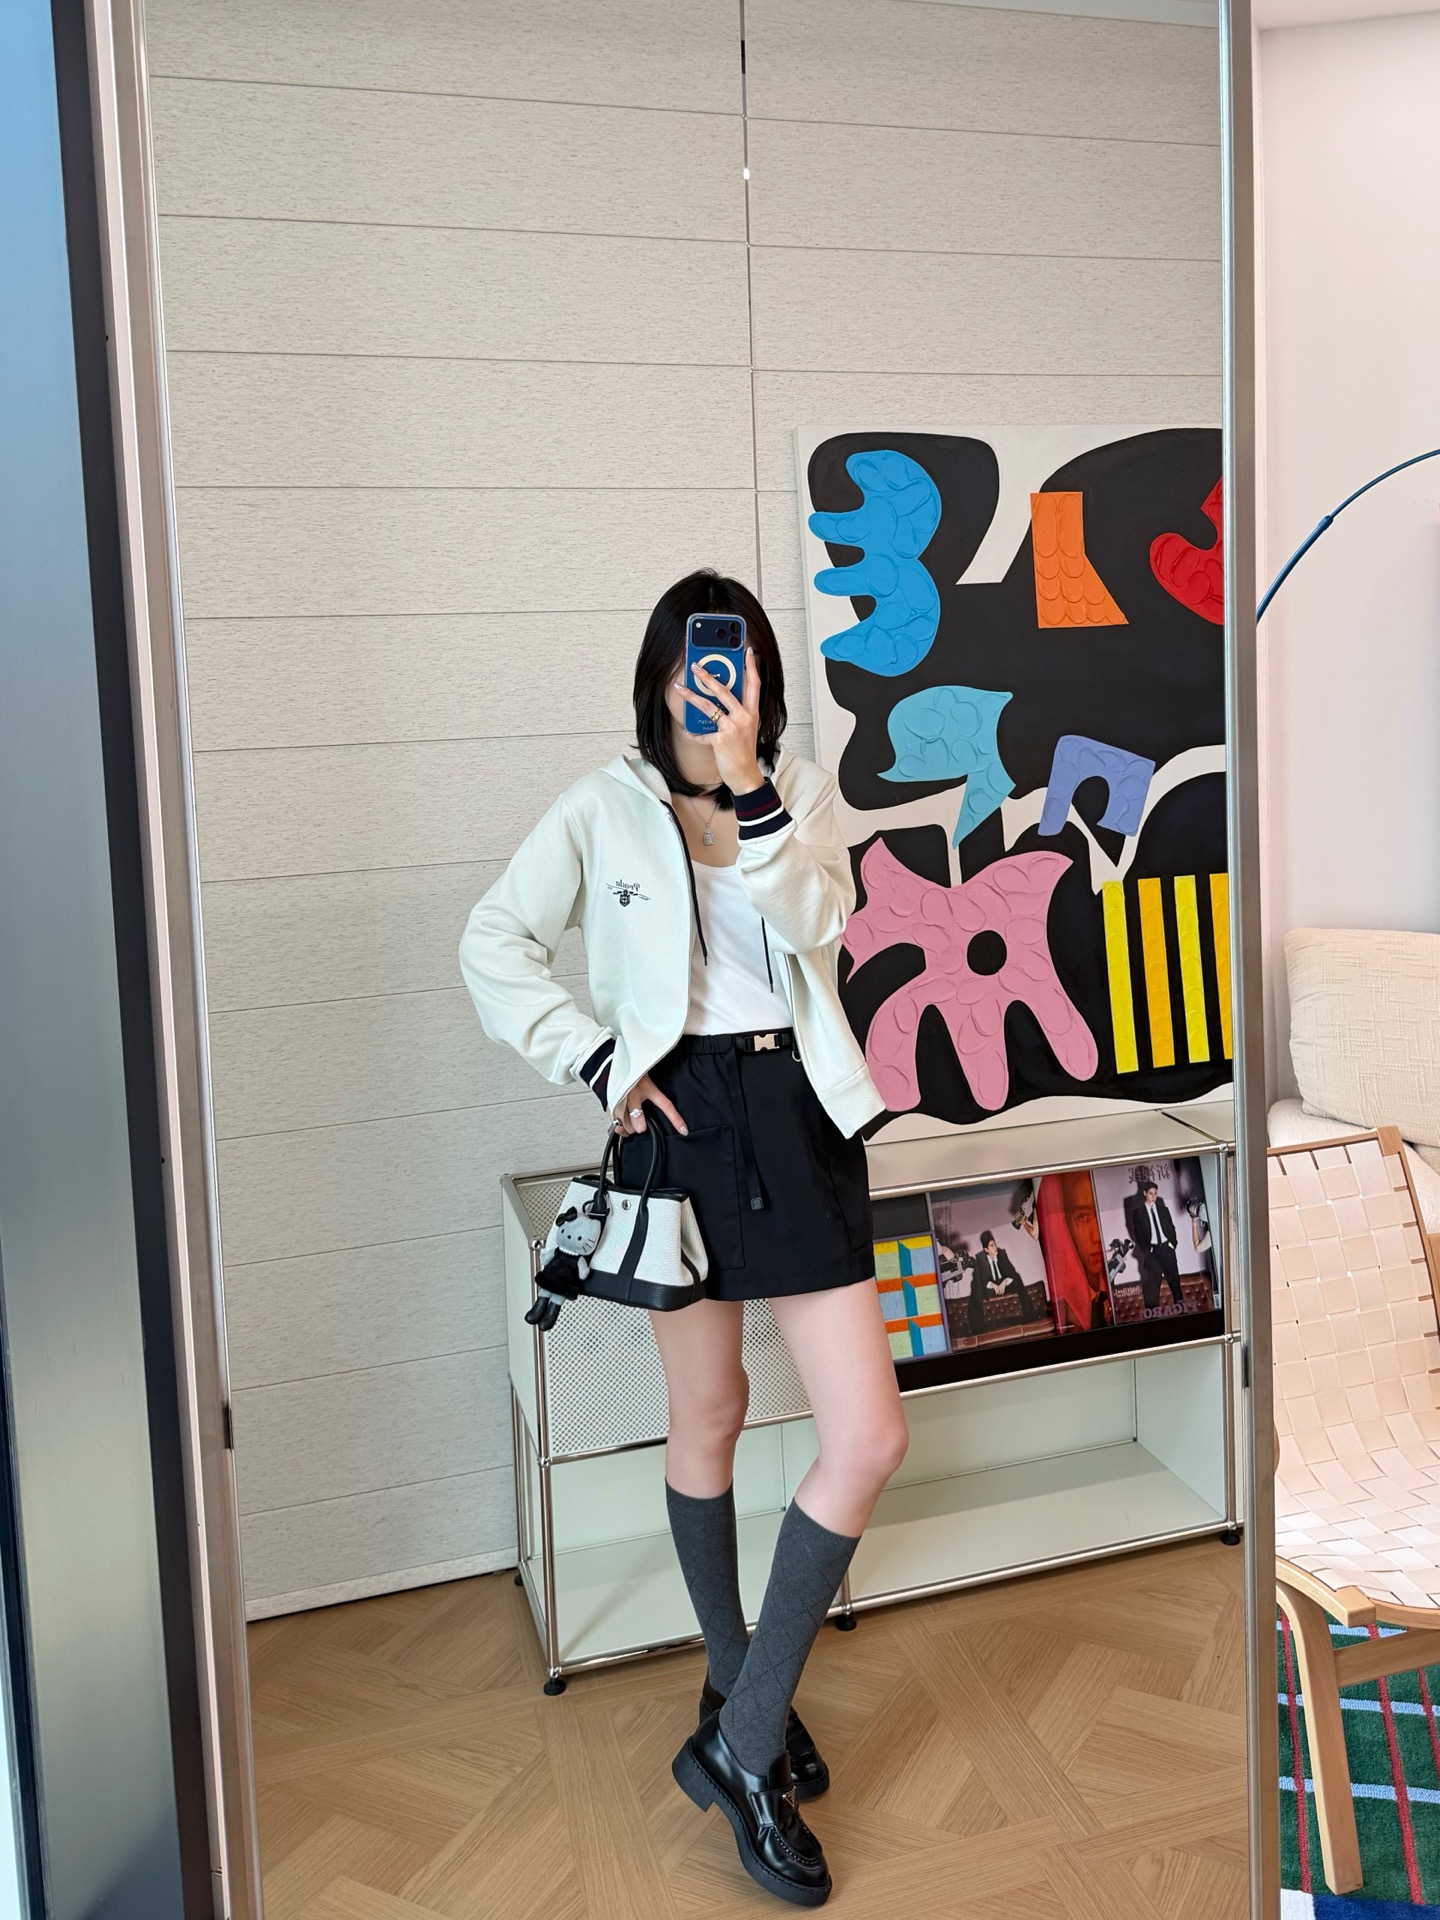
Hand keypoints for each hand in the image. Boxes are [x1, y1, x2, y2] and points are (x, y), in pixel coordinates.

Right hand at [615, 1073, 686, 1136]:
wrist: (611, 1063)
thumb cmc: (632, 1071)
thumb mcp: (647, 1079)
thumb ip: (654, 1093)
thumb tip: (654, 1108)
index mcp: (647, 1087)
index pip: (665, 1104)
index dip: (675, 1118)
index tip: (684, 1130)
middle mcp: (633, 1093)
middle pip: (638, 1121)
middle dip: (639, 1127)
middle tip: (640, 1125)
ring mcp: (619, 1098)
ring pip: (625, 1124)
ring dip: (627, 1127)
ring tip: (629, 1121)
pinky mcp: (609, 1102)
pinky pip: (614, 1121)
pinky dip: (617, 1123)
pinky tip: (619, 1117)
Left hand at [675, 646, 763, 794]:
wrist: (746, 775)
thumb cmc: (744, 753)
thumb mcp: (746, 729)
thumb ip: (736, 713)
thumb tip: (718, 700)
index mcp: (752, 713)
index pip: (754, 685)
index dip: (751, 667)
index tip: (746, 652)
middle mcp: (744, 717)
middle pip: (724, 690)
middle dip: (708, 676)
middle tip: (695, 666)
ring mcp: (732, 728)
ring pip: (709, 707)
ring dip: (691, 696)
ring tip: (680, 687)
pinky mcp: (721, 740)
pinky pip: (702, 733)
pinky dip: (693, 733)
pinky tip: (688, 730)